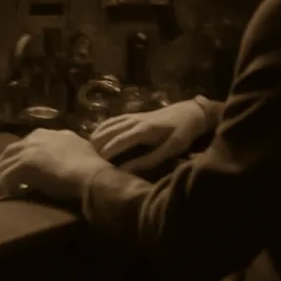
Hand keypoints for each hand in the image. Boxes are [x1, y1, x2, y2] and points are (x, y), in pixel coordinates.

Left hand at [0, 128, 111, 202]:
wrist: (94, 177)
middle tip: (0, 175)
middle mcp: (41, 137)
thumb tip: (68, 165)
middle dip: (5, 161)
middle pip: (13, 149)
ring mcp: (32, 149)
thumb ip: (71, 155)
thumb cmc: (95, 171)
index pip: (31, 141)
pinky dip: (2, 186)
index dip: (23, 153)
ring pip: (6, 162)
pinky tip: (4, 194)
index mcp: (56, 134)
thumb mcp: (83, 155)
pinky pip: (6, 176)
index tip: (19, 164)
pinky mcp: (26, 164)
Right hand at [89, 100, 207, 173]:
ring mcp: (133, 116)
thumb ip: (150, 160)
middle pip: (108, 133)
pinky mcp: (135, 114)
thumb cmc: (184, 133)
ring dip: (97, 137)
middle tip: (88, 162)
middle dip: (96, 147)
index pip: (117, 142)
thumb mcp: (171, 149)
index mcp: (142, 131)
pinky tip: (97, 135)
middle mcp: (134, 121)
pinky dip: (102, 128)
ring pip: (108, 125)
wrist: (192, 112)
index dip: (104, 154)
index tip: (96, 166)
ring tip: (88, 151)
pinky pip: (113, 120)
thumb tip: (127, 169)